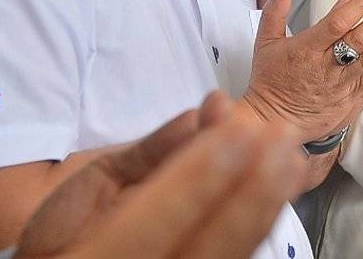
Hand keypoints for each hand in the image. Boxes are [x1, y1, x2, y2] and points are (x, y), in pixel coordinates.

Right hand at [15, 92, 307, 258]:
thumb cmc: (70, 226)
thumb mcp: (93, 183)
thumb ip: (147, 154)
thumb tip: (194, 117)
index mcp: (99, 254)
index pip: (156, 220)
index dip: (201, 174)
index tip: (241, 130)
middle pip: (206, 241)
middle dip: (251, 187)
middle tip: (281, 138)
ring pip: (228, 252)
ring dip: (266, 203)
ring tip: (293, 158)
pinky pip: (237, 251)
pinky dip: (262, 218)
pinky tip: (285, 185)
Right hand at [243, 0, 362, 141]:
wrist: (275, 124)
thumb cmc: (271, 82)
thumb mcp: (265, 43)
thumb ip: (275, 12)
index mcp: (306, 51)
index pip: (335, 26)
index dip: (356, 8)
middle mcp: (328, 68)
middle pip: (362, 40)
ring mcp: (344, 85)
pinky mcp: (355, 98)